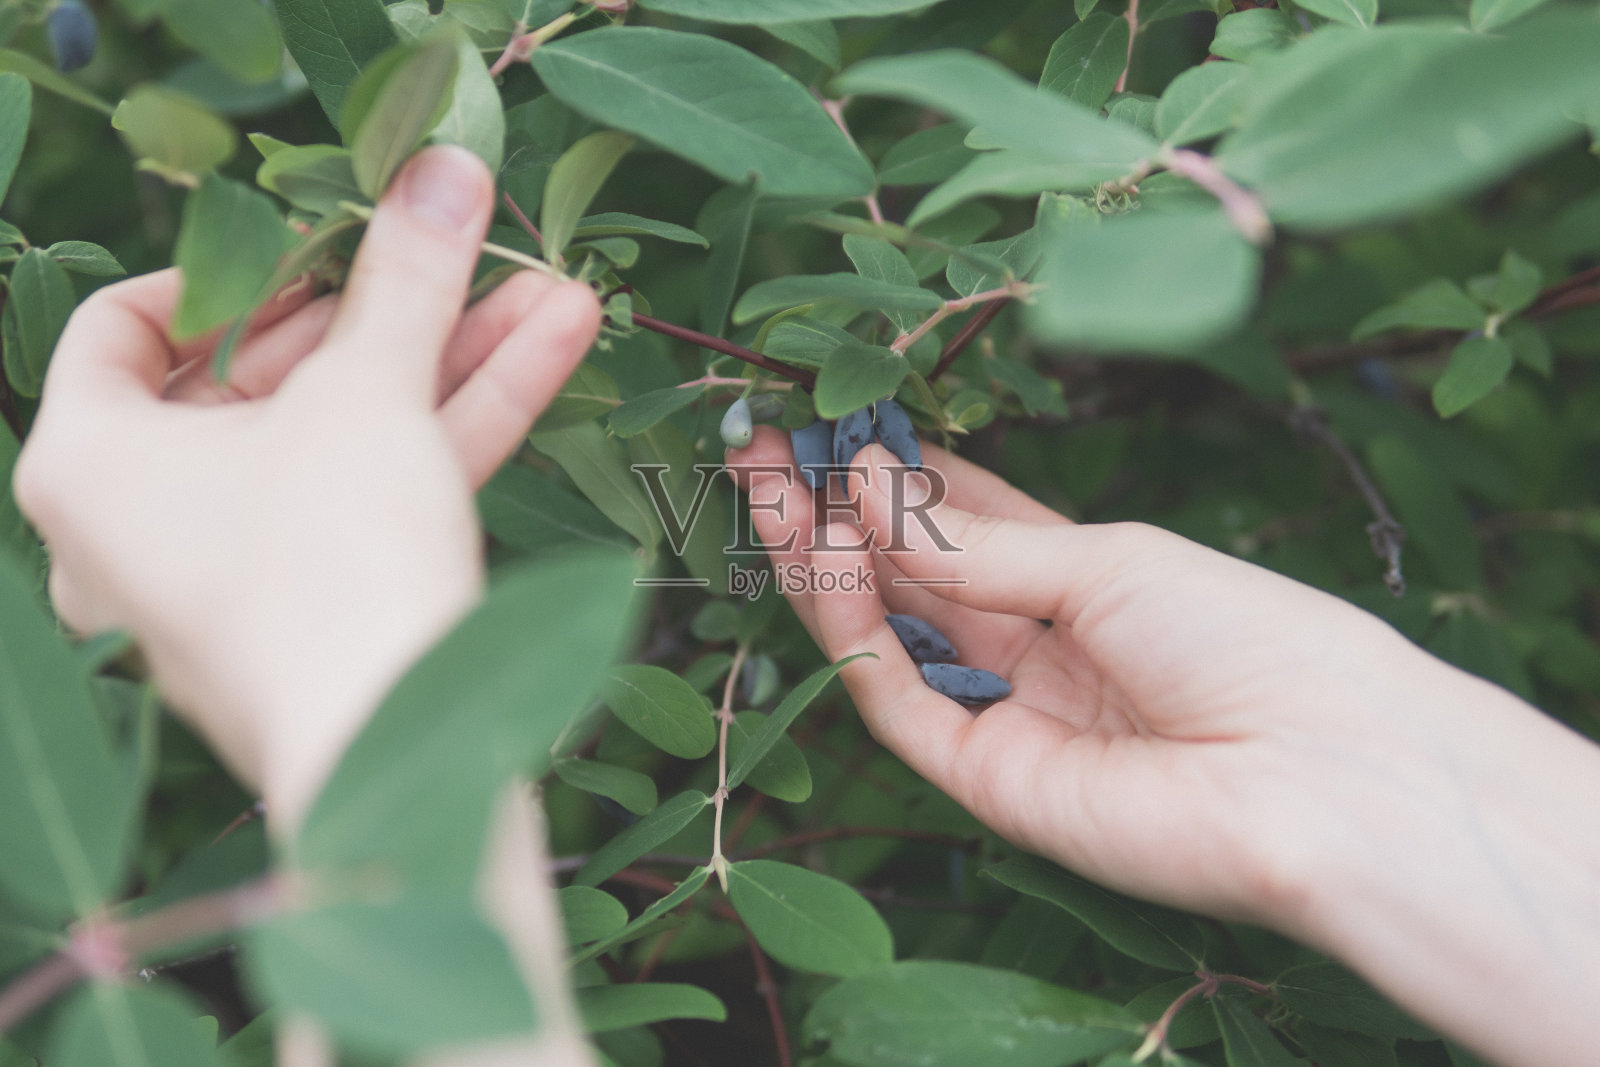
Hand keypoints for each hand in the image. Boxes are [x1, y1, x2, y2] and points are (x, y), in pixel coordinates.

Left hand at [14, 146, 601, 831]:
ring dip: (452, 364)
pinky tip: (550, 357)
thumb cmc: (328, 561)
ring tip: (557, 293)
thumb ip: (406, 276)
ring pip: (344, 441)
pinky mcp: (316, 616)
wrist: (399, 757)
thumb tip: (445, 163)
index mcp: (87, 460)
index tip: (326, 247)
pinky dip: (450, 435)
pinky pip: (374, 500)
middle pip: (266, 380)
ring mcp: (234, 578)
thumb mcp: (370, 393)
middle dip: (391, 310)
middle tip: (468, 253)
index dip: (234, 270)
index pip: (128, 326)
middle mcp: (138, 525)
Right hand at [731, 429, 1449, 919]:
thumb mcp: (1107, 560)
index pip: (956, 525)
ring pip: (885, 635)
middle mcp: (1030, 649)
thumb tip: (869, 484)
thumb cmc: (1246, 638)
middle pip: (906, 577)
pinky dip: (853, 629)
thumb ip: (977, 541)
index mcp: (1076, 584)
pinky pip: (897, 699)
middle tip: (762, 448)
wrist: (1323, 773)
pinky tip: (828, 554)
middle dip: (832, 511)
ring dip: (822, 561)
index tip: (824, 424)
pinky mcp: (983, 780)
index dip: (887, 477)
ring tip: (769, 486)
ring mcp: (1002, 715)